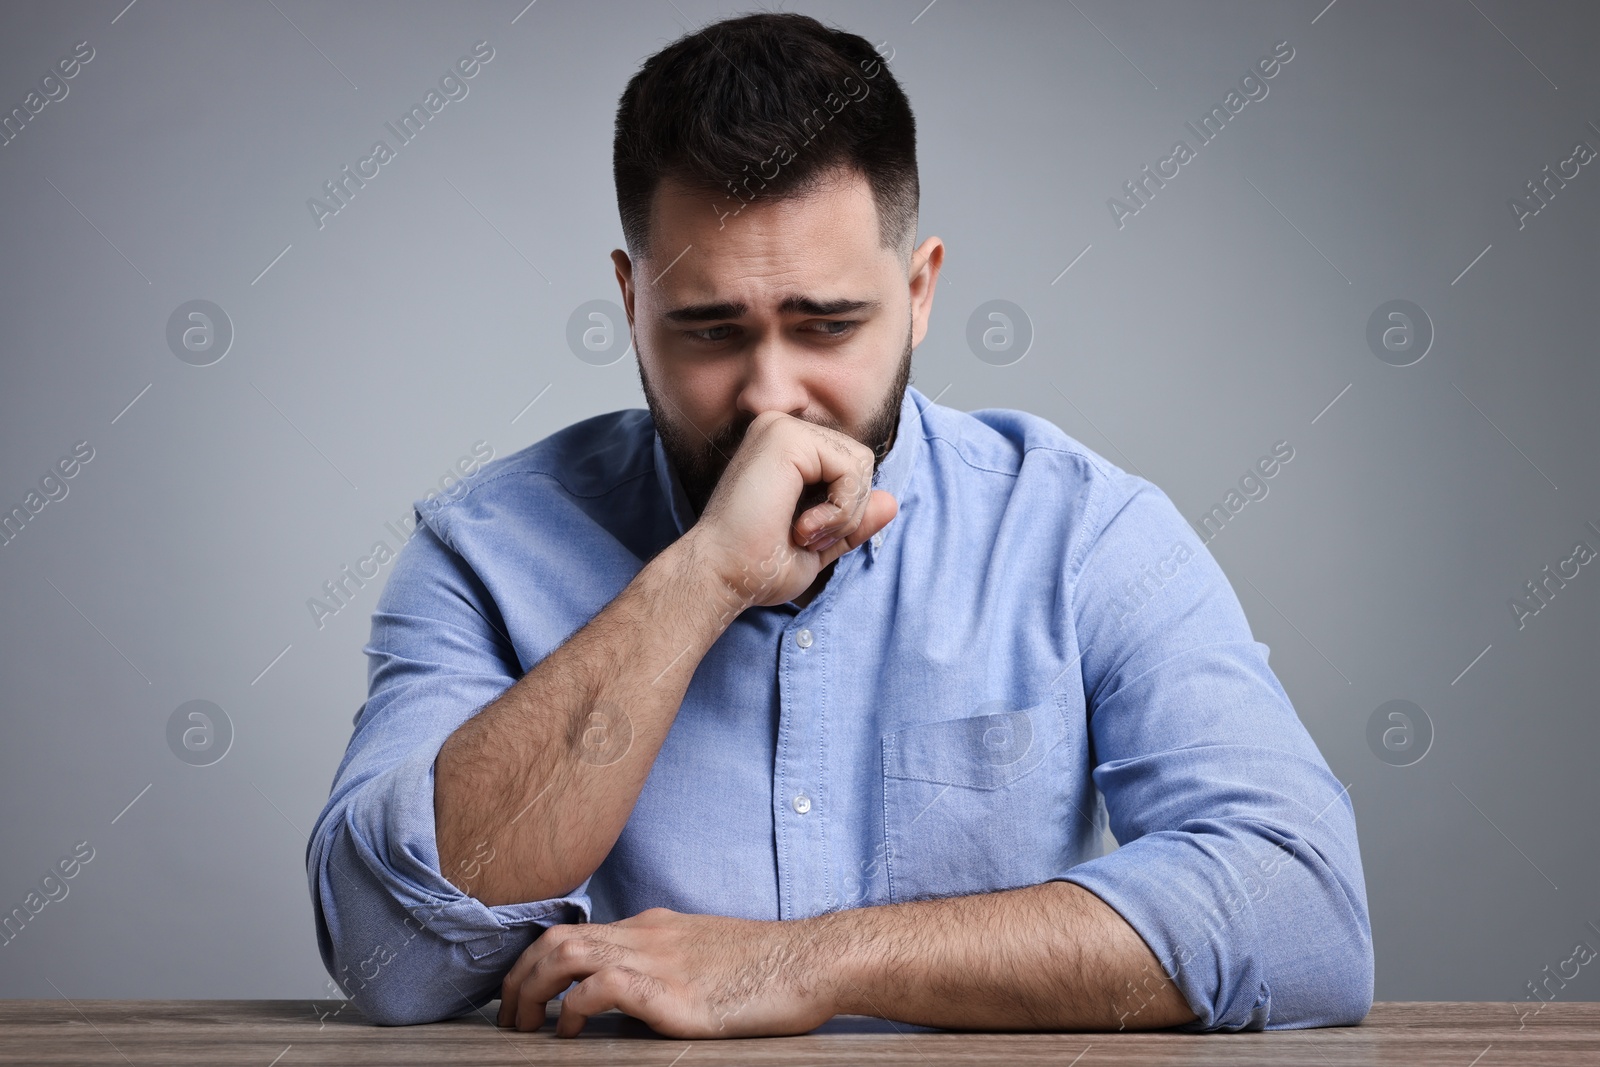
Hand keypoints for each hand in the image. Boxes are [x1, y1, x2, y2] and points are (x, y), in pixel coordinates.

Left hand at [496, 907, 836, 1037]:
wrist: (813, 961)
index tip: (524, 997)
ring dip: (532, 990)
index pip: (577, 932)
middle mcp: (648, 935)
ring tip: (526, 1026)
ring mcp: (658, 959)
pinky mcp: (671, 991)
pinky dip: (572, 1009)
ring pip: (566, 954)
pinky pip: (600, 987)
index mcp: (656, 927)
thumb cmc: (772, 969)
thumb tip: (638, 1000)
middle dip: (519, 977)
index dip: (538, 964)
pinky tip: (569, 1034)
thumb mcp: (709, 958)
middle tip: (509, 1017)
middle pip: (557, 938)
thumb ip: (670, 969)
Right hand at [687, 410, 897, 609]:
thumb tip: (892, 501)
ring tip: (803, 533)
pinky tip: (803, 526)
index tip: (805, 538)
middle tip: (806, 537)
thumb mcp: (819, 545)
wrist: (721, 576)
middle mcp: (782, 430)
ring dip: (844, 514)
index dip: (845, 512)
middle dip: (848, 512)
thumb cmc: (757, 566)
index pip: (850, 468)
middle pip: (861, 462)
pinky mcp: (786, 437)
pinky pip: (851, 468)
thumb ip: (851, 521)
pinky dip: (840, 509)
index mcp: (786, 450)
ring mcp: (782, 428)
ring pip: (861, 464)